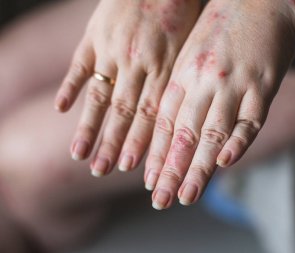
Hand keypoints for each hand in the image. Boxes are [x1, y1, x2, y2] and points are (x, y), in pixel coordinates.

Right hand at [54, 0, 200, 175]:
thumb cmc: (181, 12)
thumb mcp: (189, 47)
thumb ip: (179, 81)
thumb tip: (179, 117)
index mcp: (164, 67)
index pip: (150, 115)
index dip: (141, 143)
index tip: (133, 169)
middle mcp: (137, 62)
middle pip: (123, 112)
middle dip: (114, 145)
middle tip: (103, 172)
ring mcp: (113, 50)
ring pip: (100, 95)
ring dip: (89, 127)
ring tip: (80, 155)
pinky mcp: (94, 36)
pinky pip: (79, 64)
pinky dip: (69, 86)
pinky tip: (60, 109)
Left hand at [145, 0, 294, 208]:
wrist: (260, 2)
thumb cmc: (220, 32)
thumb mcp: (190, 56)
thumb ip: (181, 91)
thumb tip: (171, 132)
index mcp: (182, 74)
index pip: (165, 123)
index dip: (156, 154)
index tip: (149, 181)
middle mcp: (203, 81)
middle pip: (184, 134)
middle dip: (171, 170)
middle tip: (160, 200)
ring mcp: (234, 83)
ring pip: (213, 131)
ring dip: (199, 167)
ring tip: (187, 195)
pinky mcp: (263, 85)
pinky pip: (250, 119)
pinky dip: (238, 141)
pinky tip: (225, 162)